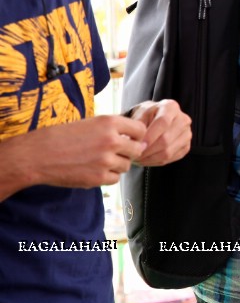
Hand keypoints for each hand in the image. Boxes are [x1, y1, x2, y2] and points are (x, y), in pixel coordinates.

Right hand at [21, 115, 147, 188]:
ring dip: (117, 165)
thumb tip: (138, 140)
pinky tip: (95, 170)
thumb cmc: (61, 137)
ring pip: (126, 166)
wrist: (37, 155)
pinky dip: (108, 176)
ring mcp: (106, 160)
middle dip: (129, 152)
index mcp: (109, 123)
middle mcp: (111, 140)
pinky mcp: (98, 177)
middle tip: (115, 153)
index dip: (136, 136)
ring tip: (100, 161)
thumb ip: (112, 130)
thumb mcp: (89, 123)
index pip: (140, 130)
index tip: (130, 140)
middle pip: (137, 150)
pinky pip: (115, 179)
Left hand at [126, 100, 191, 166]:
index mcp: (171, 107)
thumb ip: (137, 127)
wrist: (153, 122)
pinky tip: (147, 159)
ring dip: (150, 158)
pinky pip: (171, 158)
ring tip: (138, 158)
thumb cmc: (145, 117)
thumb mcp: (138, 115)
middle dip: (148, 150)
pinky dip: (156, 161)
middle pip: (166, 139)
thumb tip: (136, 143)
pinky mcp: (186, 146)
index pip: (163, 122)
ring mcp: (187, 134)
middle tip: (135, 154)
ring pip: (168, 151)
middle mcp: (183, 119)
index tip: (138, 145)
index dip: (150, 136)